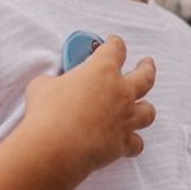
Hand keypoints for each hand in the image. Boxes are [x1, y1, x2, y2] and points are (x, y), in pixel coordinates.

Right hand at [19, 36, 155, 180]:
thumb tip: (52, 87)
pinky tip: (130, 142)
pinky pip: (137, 143)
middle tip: (147, 63)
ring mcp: (125, 118)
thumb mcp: (42, 85)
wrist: (54, 147)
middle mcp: (120, 92)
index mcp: (102, 70)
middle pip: (144, 75)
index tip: (112, 42)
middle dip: (147, 67)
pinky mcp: (122, 143)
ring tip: (143, 106)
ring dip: (146, 108)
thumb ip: (54, 82)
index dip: (114, 44)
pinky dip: (134, 142)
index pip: (115, 49)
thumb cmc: (46, 112)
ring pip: (148, 111)